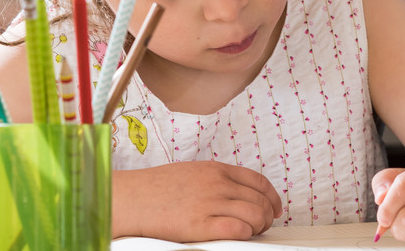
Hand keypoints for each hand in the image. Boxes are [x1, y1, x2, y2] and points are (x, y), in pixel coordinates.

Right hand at [114, 161, 282, 240]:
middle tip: (264, 225)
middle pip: (260, 200)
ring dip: (259, 226)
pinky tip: (239, 235)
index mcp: (216, 169)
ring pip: (254, 215)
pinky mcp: (199, 225)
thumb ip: (215, 179)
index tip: (275, 207)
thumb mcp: (191, 172)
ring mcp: (209, 203)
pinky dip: (244, 234)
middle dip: (267, 215)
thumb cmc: (156, 188)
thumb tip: (237, 192)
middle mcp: (216, 184)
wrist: (130, 199)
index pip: (258, 181)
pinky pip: (236, 229)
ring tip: (253, 232)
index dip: (272, 197)